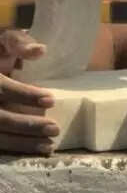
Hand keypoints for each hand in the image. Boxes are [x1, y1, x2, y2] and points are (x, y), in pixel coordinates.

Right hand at [0, 30, 58, 154]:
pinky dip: (12, 149)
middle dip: (27, 125)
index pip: (3, 89)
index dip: (25, 95)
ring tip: (48, 146)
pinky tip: (31, 152)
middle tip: (55, 128)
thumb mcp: (5, 40)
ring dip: (21, 144)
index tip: (51, 99)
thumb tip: (41, 51)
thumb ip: (20, 43)